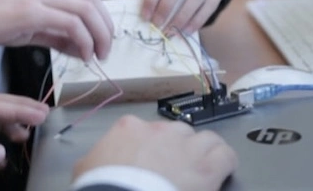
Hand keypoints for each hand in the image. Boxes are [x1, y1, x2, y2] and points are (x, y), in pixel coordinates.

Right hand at [0, 0, 113, 68]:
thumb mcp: (29, 25)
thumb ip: (56, 32)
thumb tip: (83, 46)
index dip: (101, 18)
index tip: (103, 40)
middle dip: (104, 27)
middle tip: (105, 51)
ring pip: (85, 10)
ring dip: (97, 36)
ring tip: (95, 56)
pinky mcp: (31, 10)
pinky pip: (70, 24)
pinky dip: (82, 41)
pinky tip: (81, 55)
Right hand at [73, 116, 236, 190]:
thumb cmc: (102, 186)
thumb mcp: (86, 168)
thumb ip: (97, 158)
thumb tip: (97, 162)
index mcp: (129, 128)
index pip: (146, 130)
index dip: (151, 148)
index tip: (150, 162)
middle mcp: (160, 131)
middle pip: (177, 133)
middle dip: (178, 149)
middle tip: (175, 168)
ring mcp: (185, 146)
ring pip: (206, 139)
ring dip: (205, 151)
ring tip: (203, 166)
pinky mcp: (206, 167)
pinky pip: (225, 155)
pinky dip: (225, 162)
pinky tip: (223, 170)